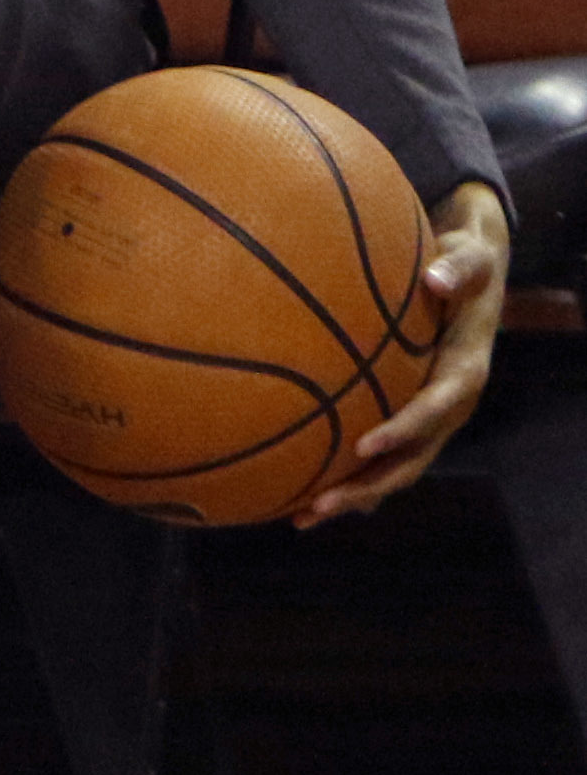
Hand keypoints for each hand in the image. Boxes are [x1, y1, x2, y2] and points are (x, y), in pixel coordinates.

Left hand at [294, 180, 509, 525]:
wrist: (473, 278)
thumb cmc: (462, 265)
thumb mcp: (470, 257)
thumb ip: (457, 266)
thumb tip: (436, 278)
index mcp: (464, 374)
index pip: (434, 410)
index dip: (402, 431)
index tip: (364, 445)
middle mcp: (449, 407)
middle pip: (411, 460)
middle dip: (369, 485)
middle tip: (321, 502)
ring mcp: (430, 419)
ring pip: (394, 469)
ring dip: (353, 495)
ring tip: (302, 516)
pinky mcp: (411, 418)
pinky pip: (382, 455)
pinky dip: (349, 475)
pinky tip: (303, 491)